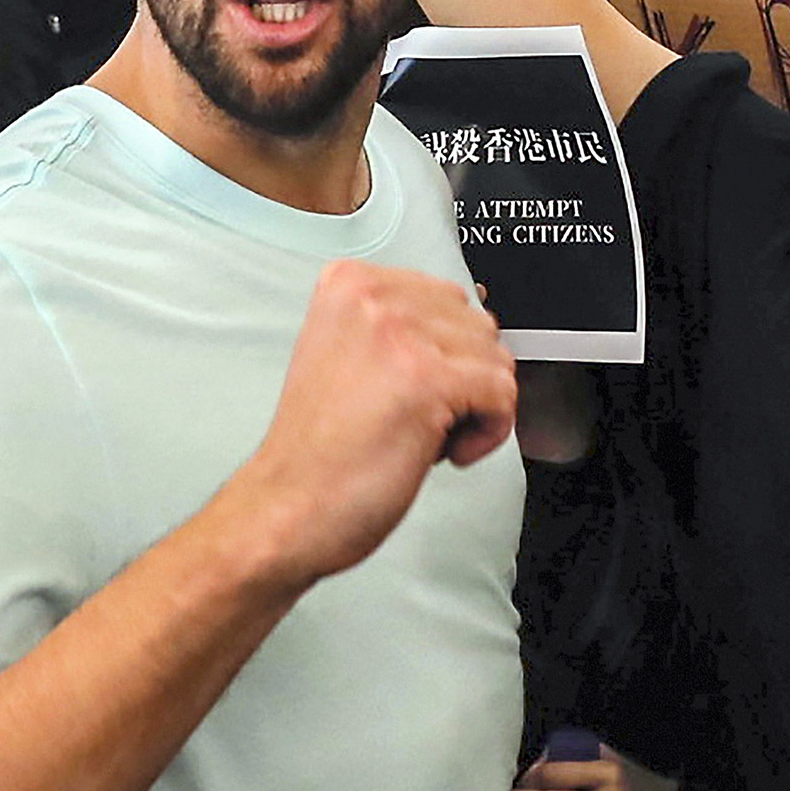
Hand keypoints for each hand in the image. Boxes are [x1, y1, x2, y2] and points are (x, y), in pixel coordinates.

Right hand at [218, 260, 515, 588]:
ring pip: (495, 359)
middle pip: (476, 326)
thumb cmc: (319, 450)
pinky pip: (502, 393)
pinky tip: (442, 451)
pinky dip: (488, 432)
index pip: (447, 299)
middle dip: (461, 378)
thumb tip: (475, 324)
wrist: (287, 508)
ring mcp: (401, 334)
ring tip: (421, 434)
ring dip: (473, 408)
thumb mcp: (349, 353)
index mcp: (348, 282)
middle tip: (412, 417)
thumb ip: (402, 327)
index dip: (441, 356)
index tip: (407, 390)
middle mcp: (373, 296)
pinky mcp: (428, 378)